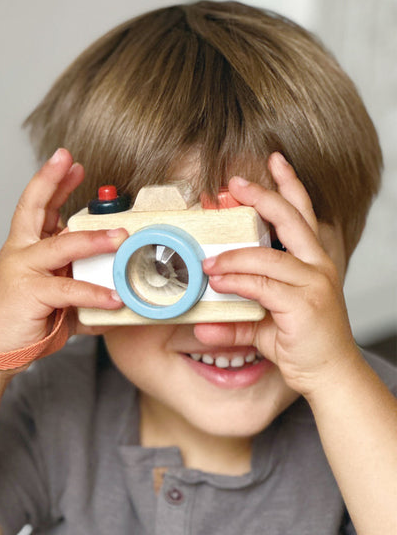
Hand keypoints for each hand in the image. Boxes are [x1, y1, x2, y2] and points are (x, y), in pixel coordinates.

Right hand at [0, 148, 125, 354]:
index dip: (53, 183)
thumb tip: (116, 289)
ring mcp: (22, 270)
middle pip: (34, 208)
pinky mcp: (29, 293)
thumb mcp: (55, 298)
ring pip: (61, 246)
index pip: (38, 207)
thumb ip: (80, 287)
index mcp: (25, 248)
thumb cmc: (23, 323)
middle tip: (70, 162)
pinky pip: (68, 289)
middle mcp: (20, 253)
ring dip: (93, 239)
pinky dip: (94, 292)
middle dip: (52, 181)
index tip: (70, 163)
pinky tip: (115, 297)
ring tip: (121, 236)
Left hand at [198, 152, 359, 397]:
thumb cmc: (302, 344)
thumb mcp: (265, 324)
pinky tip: (218, 281)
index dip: (290, 184)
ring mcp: (314, 283)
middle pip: (292, 219)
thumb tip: (204, 323)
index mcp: (312, 261)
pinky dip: (237, 281)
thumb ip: (237, 317)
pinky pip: (263, 285)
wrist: (330, 375)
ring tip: (207, 262)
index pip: (304, 213)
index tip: (273, 160)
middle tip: (233, 183)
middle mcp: (317, 266)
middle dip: (262, 196)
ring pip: (268, 257)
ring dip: (233, 256)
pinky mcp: (305, 305)